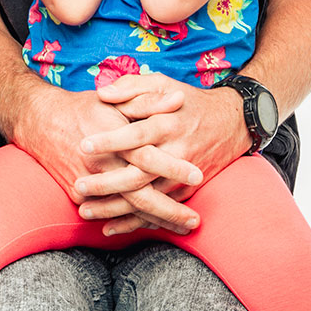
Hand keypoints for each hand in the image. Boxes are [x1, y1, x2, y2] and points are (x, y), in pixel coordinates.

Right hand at [19, 87, 204, 234]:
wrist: (40, 120)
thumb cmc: (85, 107)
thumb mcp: (117, 99)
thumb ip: (149, 100)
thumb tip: (179, 99)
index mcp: (114, 137)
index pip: (148, 155)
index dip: (173, 166)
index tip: (198, 175)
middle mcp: (102, 164)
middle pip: (140, 194)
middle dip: (169, 211)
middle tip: (195, 222)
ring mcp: (89, 183)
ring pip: (126, 209)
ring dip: (155, 222)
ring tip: (182, 229)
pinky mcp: (79, 195)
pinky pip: (110, 212)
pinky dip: (131, 223)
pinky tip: (152, 228)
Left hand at [75, 72, 249, 229]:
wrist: (231, 123)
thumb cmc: (188, 101)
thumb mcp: (162, 83)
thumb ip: (132, 87)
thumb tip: (102, 93)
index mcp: (167, 124)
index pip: (135, 135)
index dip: (110, 141)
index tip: (83, 145)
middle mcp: (176, 152)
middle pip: (138, 174)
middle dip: (107, 183)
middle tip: (79, 186)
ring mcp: (182, 176)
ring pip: (146, 198)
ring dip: (115, 208)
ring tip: (85, 211)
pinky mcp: (186, 191)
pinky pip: (158, 211)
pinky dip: (135, 222)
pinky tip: (111, 227)